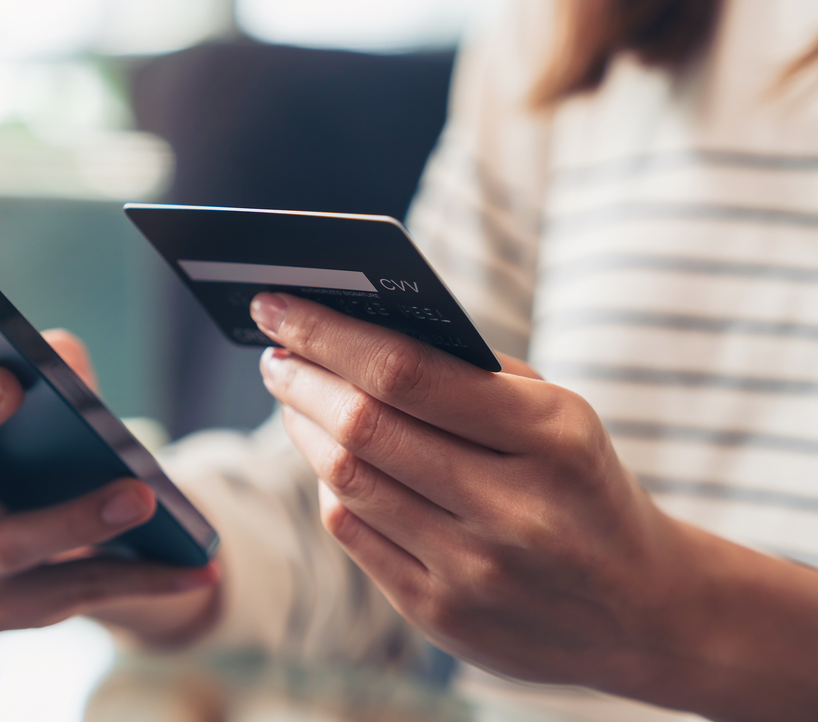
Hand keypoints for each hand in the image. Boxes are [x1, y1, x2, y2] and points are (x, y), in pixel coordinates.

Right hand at [0, 254, 218, 641]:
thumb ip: (47, 367)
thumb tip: (56, 355)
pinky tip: (197, 562)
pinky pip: (71, 591)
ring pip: (5, 542)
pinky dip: (140, 574)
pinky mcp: (2, 611)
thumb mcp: (48, 399)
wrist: (88, 549)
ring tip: (139, 495)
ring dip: (74, 516)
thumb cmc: (46, 451)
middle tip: (6, 383)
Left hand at [247, 291, 797, 711]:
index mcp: (550, 435)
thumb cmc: (582, 486)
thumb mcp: (559, 415)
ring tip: (292, 396)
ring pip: (348, 481)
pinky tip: (328, 461)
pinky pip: (354, 534)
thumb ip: (469, 374)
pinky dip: (332, 488)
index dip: (328, 334)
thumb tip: (352, 329)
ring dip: (304, 429)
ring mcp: (474, 570)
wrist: (645, 609)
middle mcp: (512, 508)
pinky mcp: (442, 615)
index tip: (279, 305)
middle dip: (301, 379)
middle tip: (274, 352)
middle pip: (364, 428)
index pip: (407, 371)